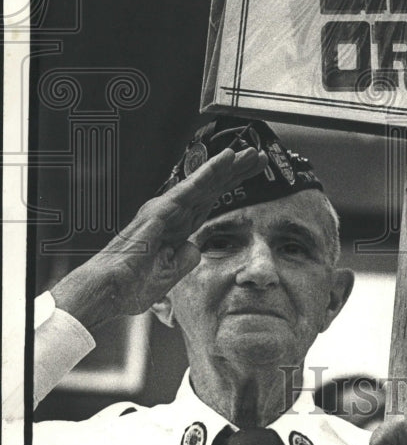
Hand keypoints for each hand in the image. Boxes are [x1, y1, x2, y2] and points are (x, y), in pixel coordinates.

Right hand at [51, 146, 265, 328]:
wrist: (109, 290)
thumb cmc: (130, 284)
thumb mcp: (170, 275)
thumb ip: (185, 260)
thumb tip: (195, 249)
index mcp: (176, 228)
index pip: (211, 201)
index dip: (232, 186)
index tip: (253, 175)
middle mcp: (172, 213)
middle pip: (212, 187)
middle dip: (237, 172)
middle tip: (259, 157)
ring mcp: (167, 208)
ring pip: (205, 182)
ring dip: (229, 166)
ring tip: (251, 153)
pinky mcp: (162, 209)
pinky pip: (191, 187)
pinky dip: (210, 171)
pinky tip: (227, 159)